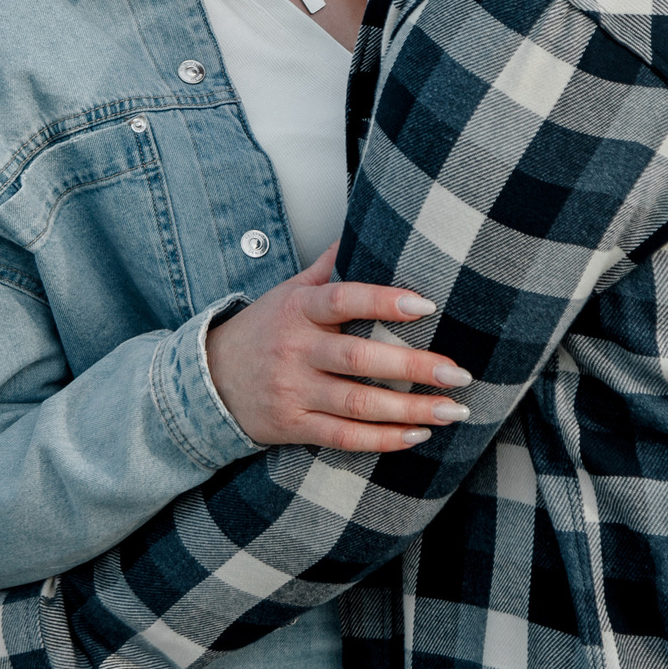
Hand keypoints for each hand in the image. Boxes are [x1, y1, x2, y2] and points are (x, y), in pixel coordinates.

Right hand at [202, 243, 473, 451]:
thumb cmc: (260, 332)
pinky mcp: (294, 425)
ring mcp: (294, 390)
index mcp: (298, 310)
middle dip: (413, 367)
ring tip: (452, 410)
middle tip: (459, 372)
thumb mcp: (286, 292)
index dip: (383, 301)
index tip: (426, 304)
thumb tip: (361, 229)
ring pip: (358, 404)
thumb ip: (326, 269)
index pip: (342, 299)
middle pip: (358, 359)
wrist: (208, 381)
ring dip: (410, 409)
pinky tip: (417, 434)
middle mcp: (295, 350)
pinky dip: (383, 439)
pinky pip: (344, 437)